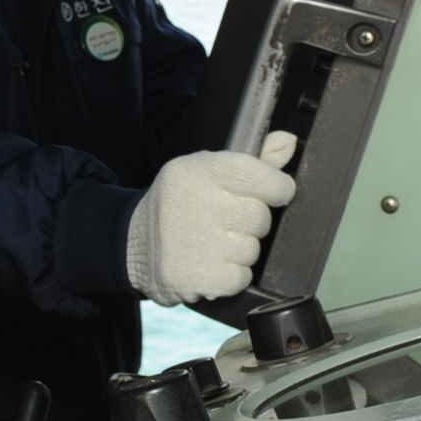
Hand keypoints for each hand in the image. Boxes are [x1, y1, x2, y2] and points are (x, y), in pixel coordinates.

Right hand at [125, 132, 299, 307]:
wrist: (132, 245)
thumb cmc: (179, 205)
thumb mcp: (205, 172)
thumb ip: (251, 160)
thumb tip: (287, 142)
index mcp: (197, 170)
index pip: (255, 173)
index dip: (276, 186)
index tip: (277, 191)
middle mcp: (194, 203)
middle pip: (259, 216)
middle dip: (252, 223)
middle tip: (227, 222)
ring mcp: (193, 242)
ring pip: (251, 249)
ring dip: (240, 251)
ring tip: (213, 244)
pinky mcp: (195, 277)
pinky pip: (240, 278)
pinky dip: (231, 277)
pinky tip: (210, 264)